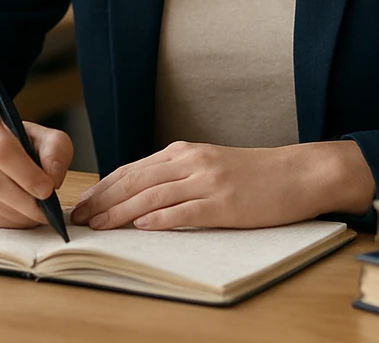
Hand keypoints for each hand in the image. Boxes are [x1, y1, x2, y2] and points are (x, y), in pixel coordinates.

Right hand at [0, 98, 73, 228]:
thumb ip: (54, 149)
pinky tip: (18, 215)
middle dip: (23, 199)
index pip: (1, 148)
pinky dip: (4, 221)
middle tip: (46, 210)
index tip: (48, 189)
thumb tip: (53, 177)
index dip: (26, 172)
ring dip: (16, 213)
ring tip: (37, 213)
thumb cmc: (8, 140)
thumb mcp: (36, 133)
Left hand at [69, 140, 374, 230]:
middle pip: (136, 181)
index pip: (133, 169)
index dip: (104, 186)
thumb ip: (177, 174)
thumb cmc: (254, 173)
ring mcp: (207, 182)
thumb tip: (140, 194)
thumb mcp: (209, 164)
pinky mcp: (224, 204)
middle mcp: (191, 162)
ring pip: (153, 196)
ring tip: (99, 225)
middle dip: (103, 200)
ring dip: (120, 212)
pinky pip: (184, 212)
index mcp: (184, 152)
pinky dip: (160, 219)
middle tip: (80, 216)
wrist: (298, 173)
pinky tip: (141, 226)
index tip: (83, 202)